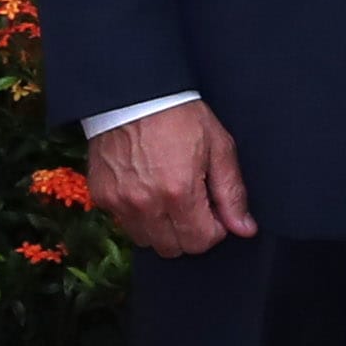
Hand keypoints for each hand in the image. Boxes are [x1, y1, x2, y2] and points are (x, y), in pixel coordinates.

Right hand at [91, 99, 256, 260]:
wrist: (133, 96)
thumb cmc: (180, 116)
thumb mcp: (219, 147)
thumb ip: (231, 193)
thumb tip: (244, 228)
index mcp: (179, 192)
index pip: (200, 242)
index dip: (215, 230)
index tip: (215, 211)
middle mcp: (145, 204)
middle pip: (173, 248)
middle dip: (191, 233)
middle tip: (196, 205)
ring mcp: (119, 203)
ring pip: (147, 241)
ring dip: (164, 229)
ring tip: (172, 198)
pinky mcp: (102, 198)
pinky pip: (125, 225)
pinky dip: (140, 218)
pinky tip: (149, 192)